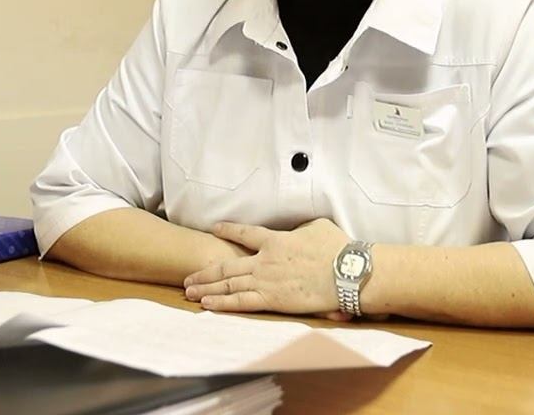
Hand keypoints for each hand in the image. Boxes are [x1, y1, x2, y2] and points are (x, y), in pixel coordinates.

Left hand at [183, 218, 349, 315]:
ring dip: (206, 288)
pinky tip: (207, 304)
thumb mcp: (318, 228)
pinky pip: (241, 302)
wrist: (346, 272)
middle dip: (205, 272)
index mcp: (276, 240)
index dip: (228, 230)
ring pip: (228, 284)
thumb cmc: (338, 249)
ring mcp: (266, 280)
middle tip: (187, 277)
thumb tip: (300, 231)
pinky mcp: (272, 299)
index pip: (245, 233)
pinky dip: (222, 303)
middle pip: (226, 265)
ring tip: (188, 292)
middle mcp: (264, 260)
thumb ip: (302, 229)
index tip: (214, 228)